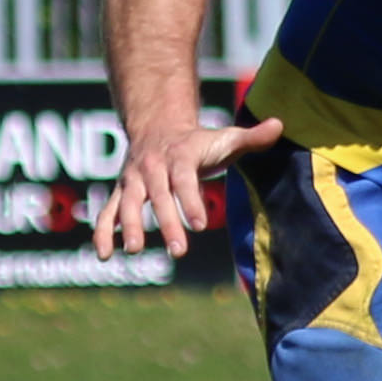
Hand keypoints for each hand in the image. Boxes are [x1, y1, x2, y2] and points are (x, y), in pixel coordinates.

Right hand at [94, 113, 282, 257]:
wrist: (158, 128)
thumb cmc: (199, 142)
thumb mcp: (226, 137)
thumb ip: (252, 137)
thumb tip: (279, 124)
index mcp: (179, 156)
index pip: (184, 180)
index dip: (191, 201)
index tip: (200, 225)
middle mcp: (151, 168)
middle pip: (158, 196)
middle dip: (166, 222)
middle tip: (179, 250)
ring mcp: (132, 181)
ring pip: (128, 204)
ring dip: (129, 228)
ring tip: (134, 252)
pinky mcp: (121, 192)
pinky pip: (108, 212)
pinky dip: (102, 233)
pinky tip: (103, 256)